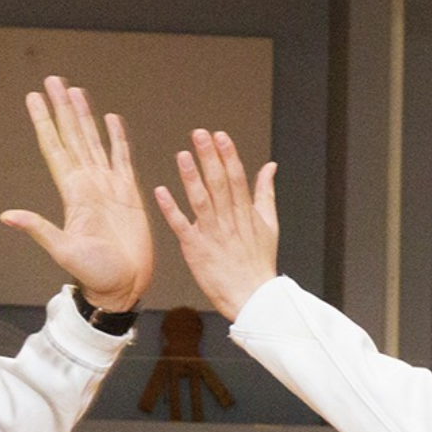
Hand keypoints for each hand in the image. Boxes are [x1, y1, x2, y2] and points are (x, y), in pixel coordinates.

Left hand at [0, 76, 151, 311]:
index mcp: (73, 193)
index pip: (55, 148)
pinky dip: (117, 138)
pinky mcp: (128, 193)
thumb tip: (7, 216)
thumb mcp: (63, 251)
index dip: (45, 121)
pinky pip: (122, 158)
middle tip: (53, 81)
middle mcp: (87, 185)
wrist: (124, 287)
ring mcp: (107, 187)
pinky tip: (112, 120)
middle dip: (62, 108)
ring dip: (84, 117)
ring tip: (75, 91)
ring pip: (93, 142)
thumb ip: (39, 229)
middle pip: (72, 136)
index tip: (33, 97)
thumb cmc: (96, 274)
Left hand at [154, 129, 278, 321]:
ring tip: (182, 155)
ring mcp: (212, 235)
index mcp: (245, 213)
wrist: (252, 297)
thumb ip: (265, 192)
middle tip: (199, 134)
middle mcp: (229, 221)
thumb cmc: (259, 262)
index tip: (219, 135)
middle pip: (219, 183)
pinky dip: (171, 209)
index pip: (236, 177)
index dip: (228, 155)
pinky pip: (181, 226)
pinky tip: (161, 191)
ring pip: (201, 201)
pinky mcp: (196, 249)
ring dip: (191, 177)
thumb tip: (270, 166)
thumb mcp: (270, 224)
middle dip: (209, 157)